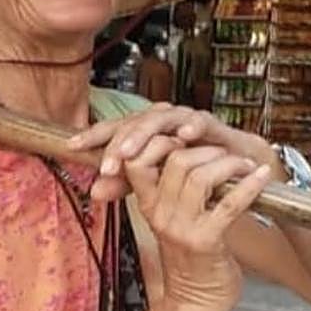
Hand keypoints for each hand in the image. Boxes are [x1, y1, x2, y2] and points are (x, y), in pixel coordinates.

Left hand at [68, 104, 278, 201]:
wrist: (238, 172)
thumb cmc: (192, 172)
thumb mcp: (154, 183)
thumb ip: (126, 184)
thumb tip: (93, 193)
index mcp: (146, 132)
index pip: (115, 129)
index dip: (94, 135)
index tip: (72, 147)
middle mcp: (163, 121)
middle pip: (134, 122)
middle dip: (119, 142)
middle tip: (108, 164)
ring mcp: (187, 120)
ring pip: (162, 117)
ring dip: (146, 133)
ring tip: (131, 151)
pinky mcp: (214, 126)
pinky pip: (202, 121)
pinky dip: (193, 126)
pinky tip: (184, 136)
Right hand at [123, 141, 273, 310]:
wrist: (194, 304)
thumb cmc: (190, 260)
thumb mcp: (170, 221)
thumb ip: (172, 191)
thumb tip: (187, 152)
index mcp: (148, 205)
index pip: (137, 159)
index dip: (162, 140)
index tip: (188, 139)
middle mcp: (160, 214)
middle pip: (174, 160)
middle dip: (206, 148)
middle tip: (227, 153)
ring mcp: (181, 228)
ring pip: (199, 176)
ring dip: (228, 164)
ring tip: (244, 166)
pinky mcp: (206, 241)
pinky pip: (228, 203)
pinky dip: (249, 186)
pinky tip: (261, 177)